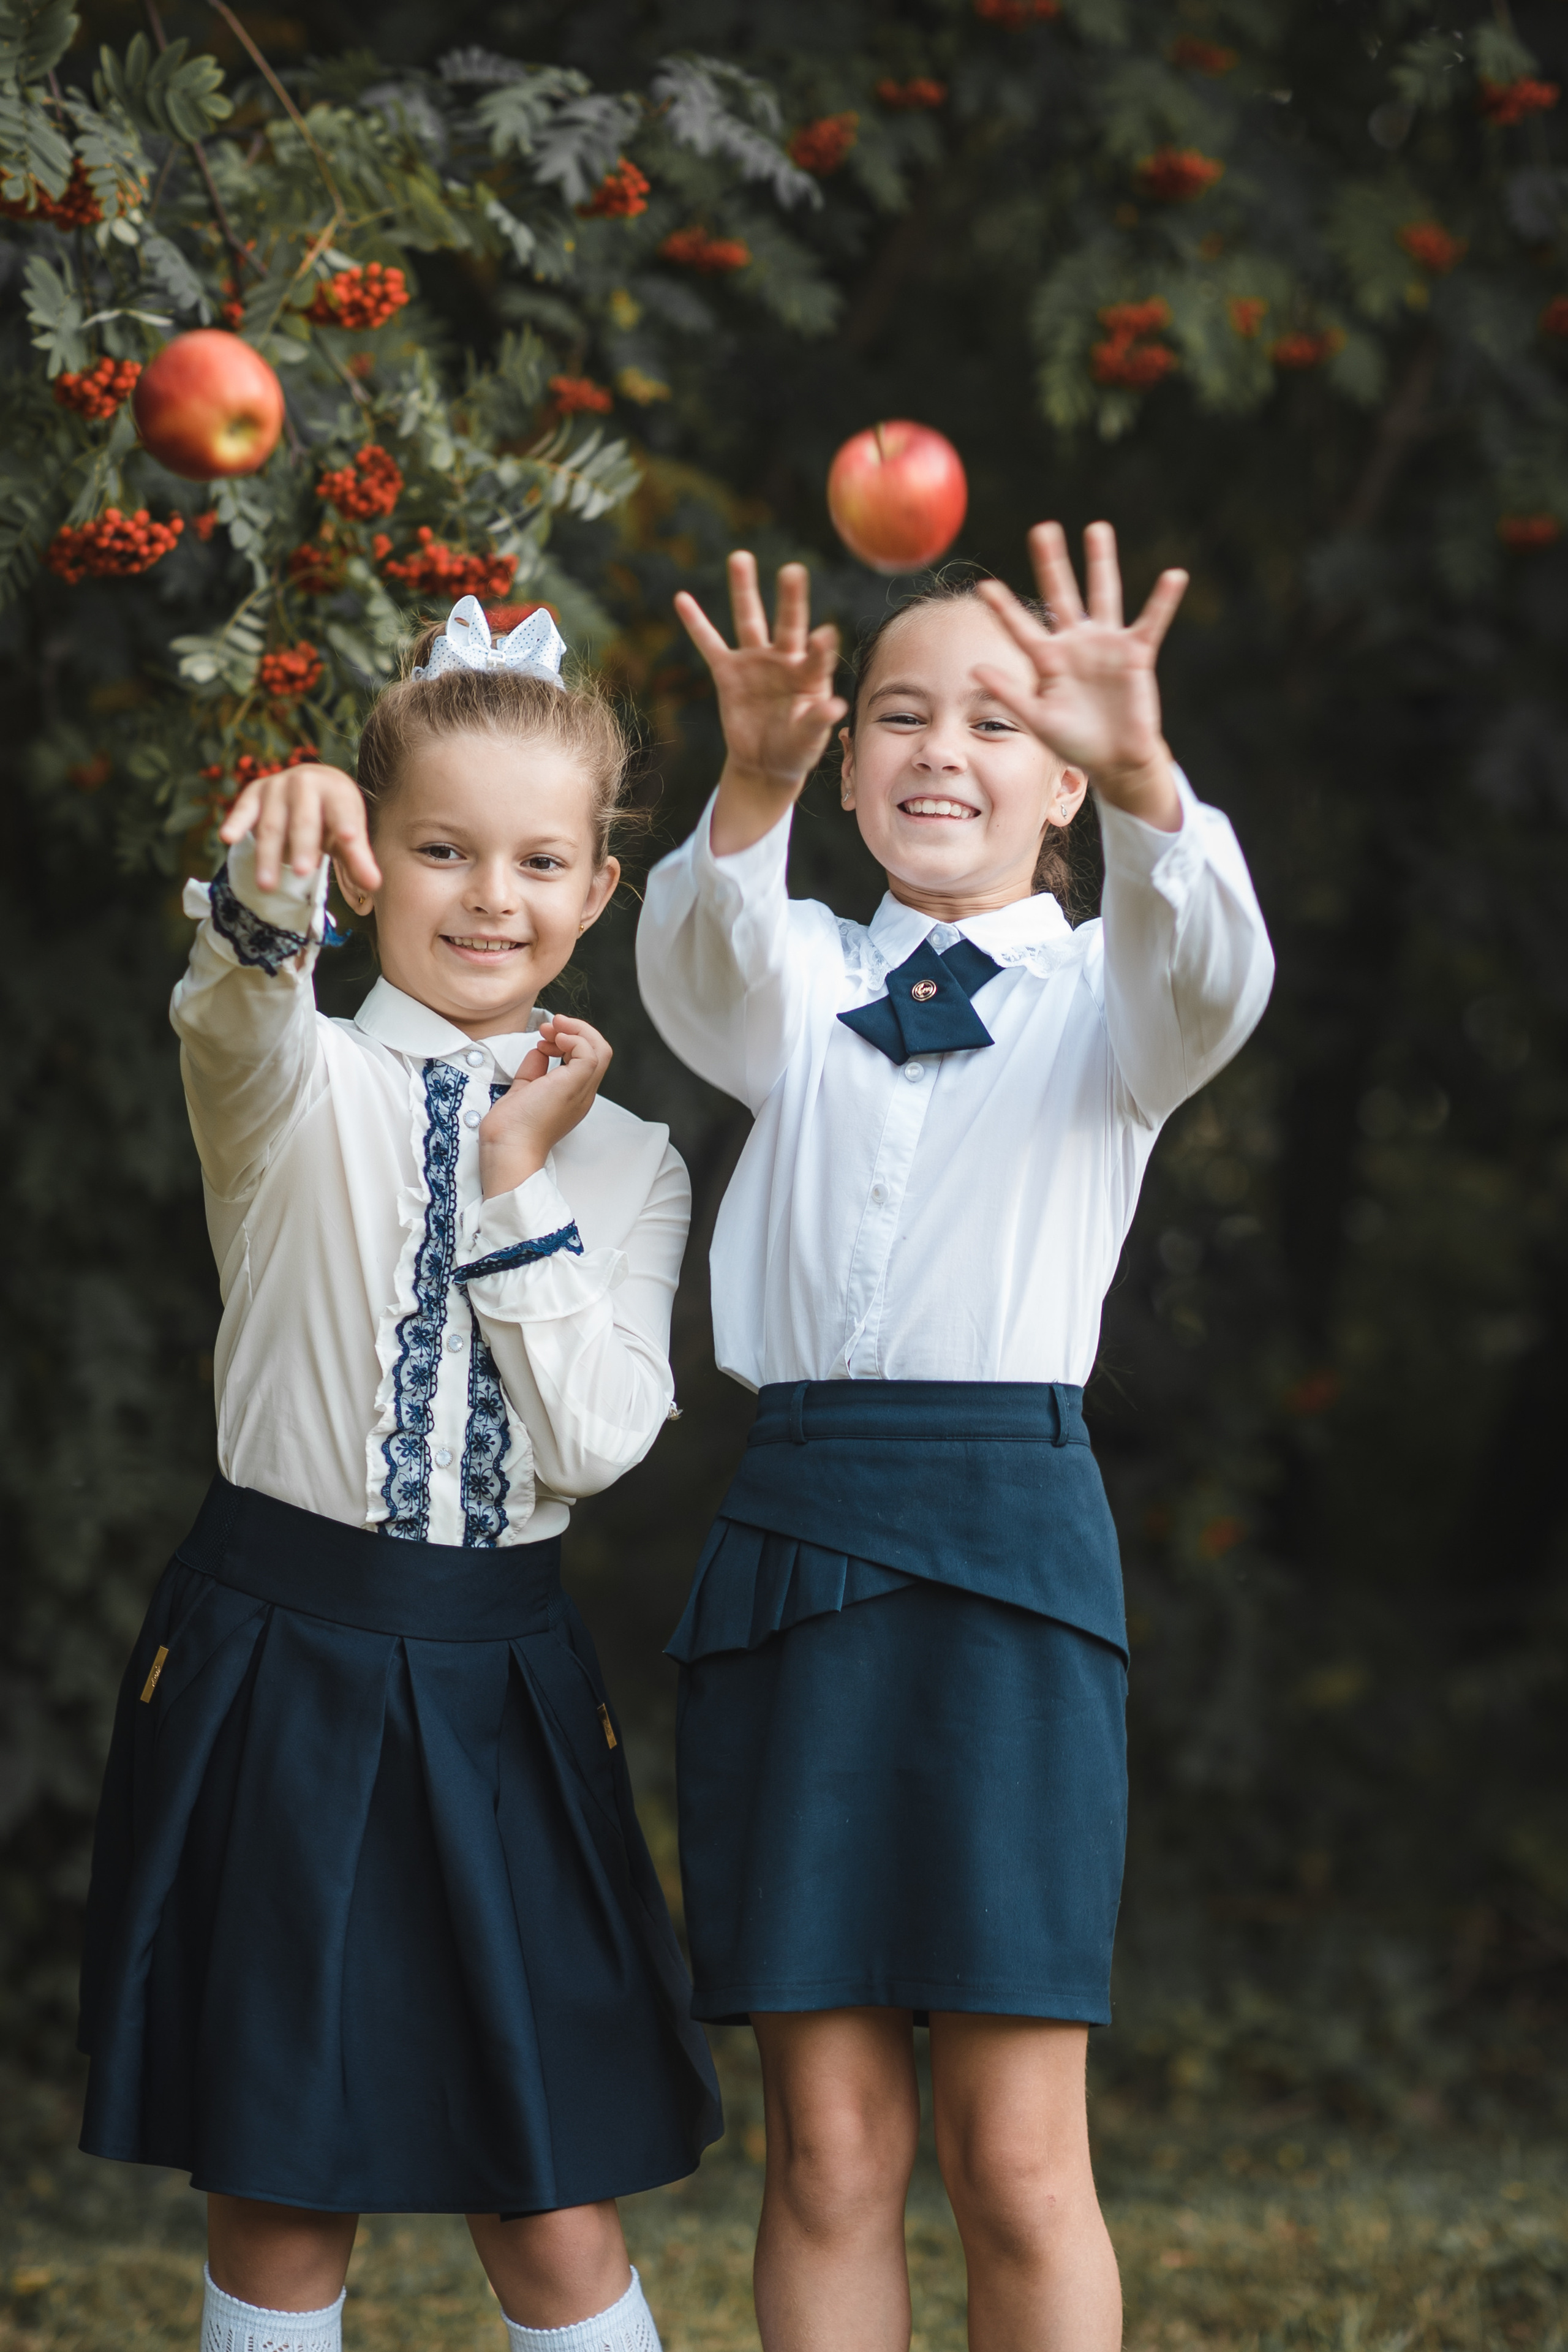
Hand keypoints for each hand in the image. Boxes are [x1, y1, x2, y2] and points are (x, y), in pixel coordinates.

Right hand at [219, 762, 381, 895]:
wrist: (310, 785)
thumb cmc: (334, 817)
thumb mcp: (348, 835)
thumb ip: (360, 860)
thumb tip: (375, 886)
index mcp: (336, 790)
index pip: (343, 809)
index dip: (346, 824)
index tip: (351, 840)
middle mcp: (306, 782)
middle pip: (304, 819)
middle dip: (303, 846)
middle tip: (303, 873)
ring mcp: (277, 786)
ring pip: (272, 824)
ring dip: (268, 854)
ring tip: (267, 886)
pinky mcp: (254, 793)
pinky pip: (244, 810)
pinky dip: (236, 823)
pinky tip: (227, 837)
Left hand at [478, 1016, 611, 1197]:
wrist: (509, 1149)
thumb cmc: (511, 1128)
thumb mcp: (524, 1089)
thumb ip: (534, 1069)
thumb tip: (539, 1050)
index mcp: (572, 1096)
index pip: (586, 1060)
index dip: (568, 1041)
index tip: (542, 1039)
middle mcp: (582, 1094)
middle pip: (599, 1051)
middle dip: (575, 1030)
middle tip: (549, 1027)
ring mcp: (581, 1091)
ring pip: (601, 1049)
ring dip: (577, 1030)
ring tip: (552, 1028)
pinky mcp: (574, 1086)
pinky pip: (590, 1053)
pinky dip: (575, 1039)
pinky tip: (555, 1039)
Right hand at [675, 553, 845, 855]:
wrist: (765, 762)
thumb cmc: (795, 750)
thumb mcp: (808, 742)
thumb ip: (818, 721)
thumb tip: (836, 706)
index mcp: (809, 676)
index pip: (817, 656)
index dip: (820, 647)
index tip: (824, 635)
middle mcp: (784, 660)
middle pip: (788, 624)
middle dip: (790, 598)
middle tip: (793, 570)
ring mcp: (755, 662)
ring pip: (749, 620)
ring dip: (744, 590)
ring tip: (741, 557)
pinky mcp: (727, 673)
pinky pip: (710, 645)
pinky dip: (696, 623)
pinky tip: (683, 599)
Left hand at [974, 522, 1185, 831]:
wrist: (1115, 759)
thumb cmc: (1074, 742)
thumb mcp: (1038, 720)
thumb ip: (1010, 693)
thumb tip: (974, 668)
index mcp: (1048, 660)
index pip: (1021, 628)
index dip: (1003, 609)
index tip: (983, 586)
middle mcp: (1075, 644)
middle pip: (1061, 595)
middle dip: (1052, 563)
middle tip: (1043, 529)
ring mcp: (1106, 646)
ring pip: (1103, 596)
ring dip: (1101, 563)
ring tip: (1096, 528)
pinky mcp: (1136, 654)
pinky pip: (1152, 622)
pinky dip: (1163, 601)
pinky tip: (1174, 575)